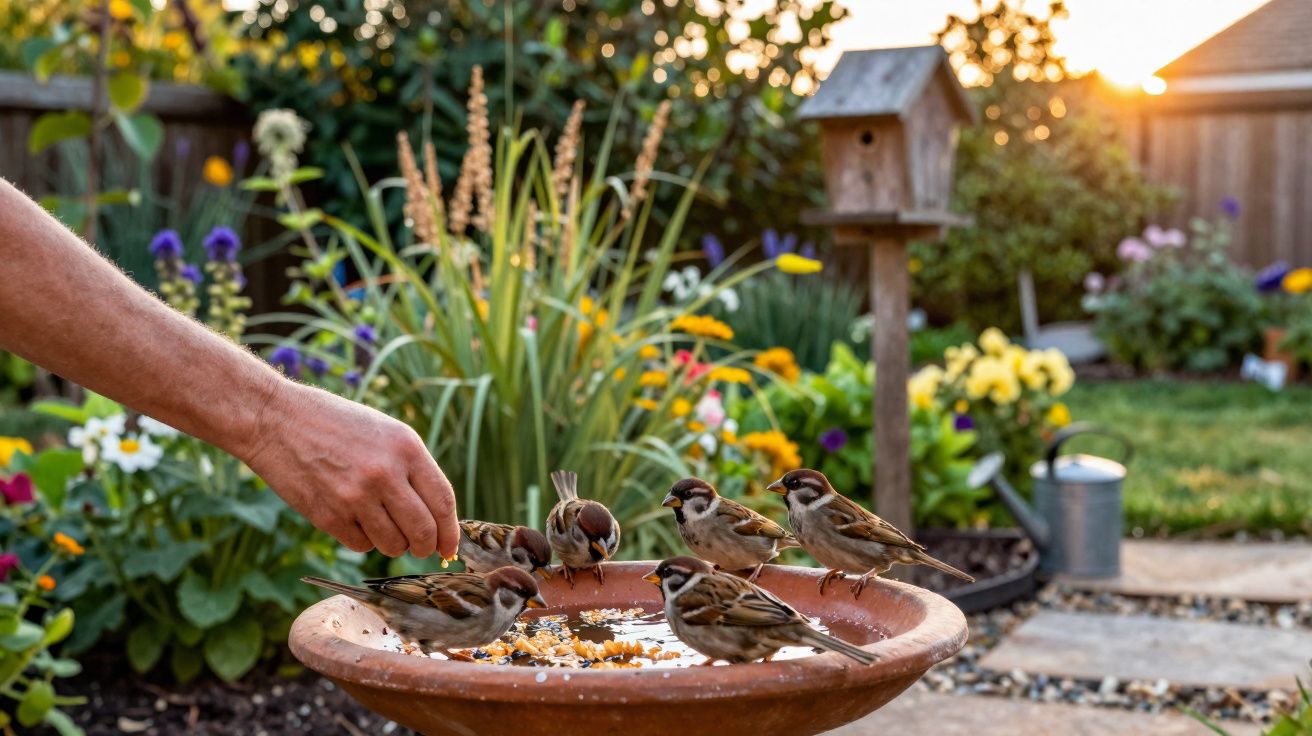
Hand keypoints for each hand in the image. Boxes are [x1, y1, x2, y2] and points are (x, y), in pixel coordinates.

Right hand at [242, 381, 457, 557]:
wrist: (276, 419)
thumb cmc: (336, 424)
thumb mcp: (385, 432)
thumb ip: (412, 468)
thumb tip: (435, 515)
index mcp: (406, 447)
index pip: (443, 502)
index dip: (450, 532)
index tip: (449, 547)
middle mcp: (385, 473)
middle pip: (423, 531)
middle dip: (426, 547)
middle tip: (421, 548)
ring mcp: (355, 496)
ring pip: (393, 545)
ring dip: (394, 545)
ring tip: (383, 527)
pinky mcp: (328, 515)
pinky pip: (360, 545)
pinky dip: (362, 540)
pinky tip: (352, 518)